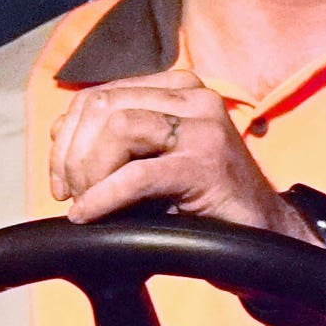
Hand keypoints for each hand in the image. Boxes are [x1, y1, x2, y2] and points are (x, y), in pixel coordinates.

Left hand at [47, 71, 311, 236]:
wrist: (265, 236)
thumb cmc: (204, 202)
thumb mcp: (155, 159)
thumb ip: (116, 138)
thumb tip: (60, 131)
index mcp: (180, 89)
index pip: (100, 95)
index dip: (67, 136)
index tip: (62, 180)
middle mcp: (195, 98)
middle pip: (102, 106)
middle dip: (72, 154)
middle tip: (71, 194)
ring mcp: (205, 128)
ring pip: (117, 128)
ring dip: (88, 171)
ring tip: (87, 202)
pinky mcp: (207, 165)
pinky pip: (135, 175)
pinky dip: (102, 197)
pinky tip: (90, 215)